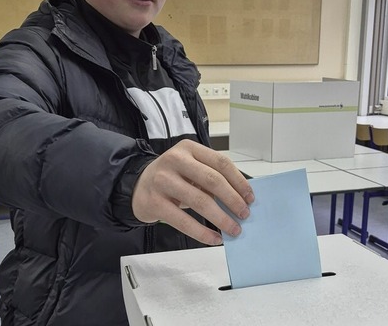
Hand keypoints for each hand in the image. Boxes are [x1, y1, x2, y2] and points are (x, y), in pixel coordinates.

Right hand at [131, 140, 254, 245]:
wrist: (137, 185)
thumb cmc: (172, 176)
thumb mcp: (190, 167)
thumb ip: (211, 176)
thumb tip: (241, 198)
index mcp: (189, 148)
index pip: (221, 162)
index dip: (239, 181)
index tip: (250, 197)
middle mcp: (175, 160)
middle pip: (212, 180)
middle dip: (233, 200)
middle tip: (244, 214)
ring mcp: (163, 181)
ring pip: (200, 201)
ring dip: (221, 218)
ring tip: (233, 229)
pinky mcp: (154, 202)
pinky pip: (183, 220)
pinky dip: (202, 232)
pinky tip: (214, 238)